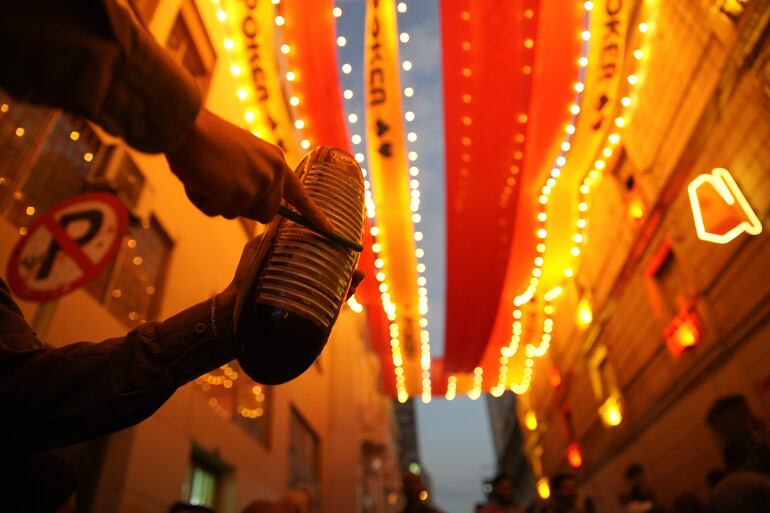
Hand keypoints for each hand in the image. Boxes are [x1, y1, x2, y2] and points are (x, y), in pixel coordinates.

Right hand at [166, 109, 332, 231]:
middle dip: (243, 206)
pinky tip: (199, 178)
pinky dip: (203, 200)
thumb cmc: (206, 139)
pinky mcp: (238, 196)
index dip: (314, 216)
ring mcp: (257, 186)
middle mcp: (273, 174)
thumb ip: (253, 178)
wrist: (187, 125)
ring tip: (208, 174)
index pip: (299, 195)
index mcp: (276, 161)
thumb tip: (254, 206)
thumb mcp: (242, 156)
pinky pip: (217, 211)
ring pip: (239, 213)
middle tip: (221, 182)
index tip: (331, 232)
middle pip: (264, 213)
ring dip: (220, 202)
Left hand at [218, 236, 364, 331]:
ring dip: (350, 281)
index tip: (345, 238)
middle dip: (348, 265)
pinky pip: (331, 302)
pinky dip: (343, 296)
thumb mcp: (259, 247)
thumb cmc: (247, 274)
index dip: (336, 245)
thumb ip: (273, 233)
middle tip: (355, 261)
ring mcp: (309, 293)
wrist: (237, 303)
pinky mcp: (308, 308)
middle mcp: (307, 276)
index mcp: (298, 260)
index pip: (322, 251)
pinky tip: (350, 289)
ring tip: (357, 277)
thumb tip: (284, 214)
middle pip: (334, 268)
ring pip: (336, 286)